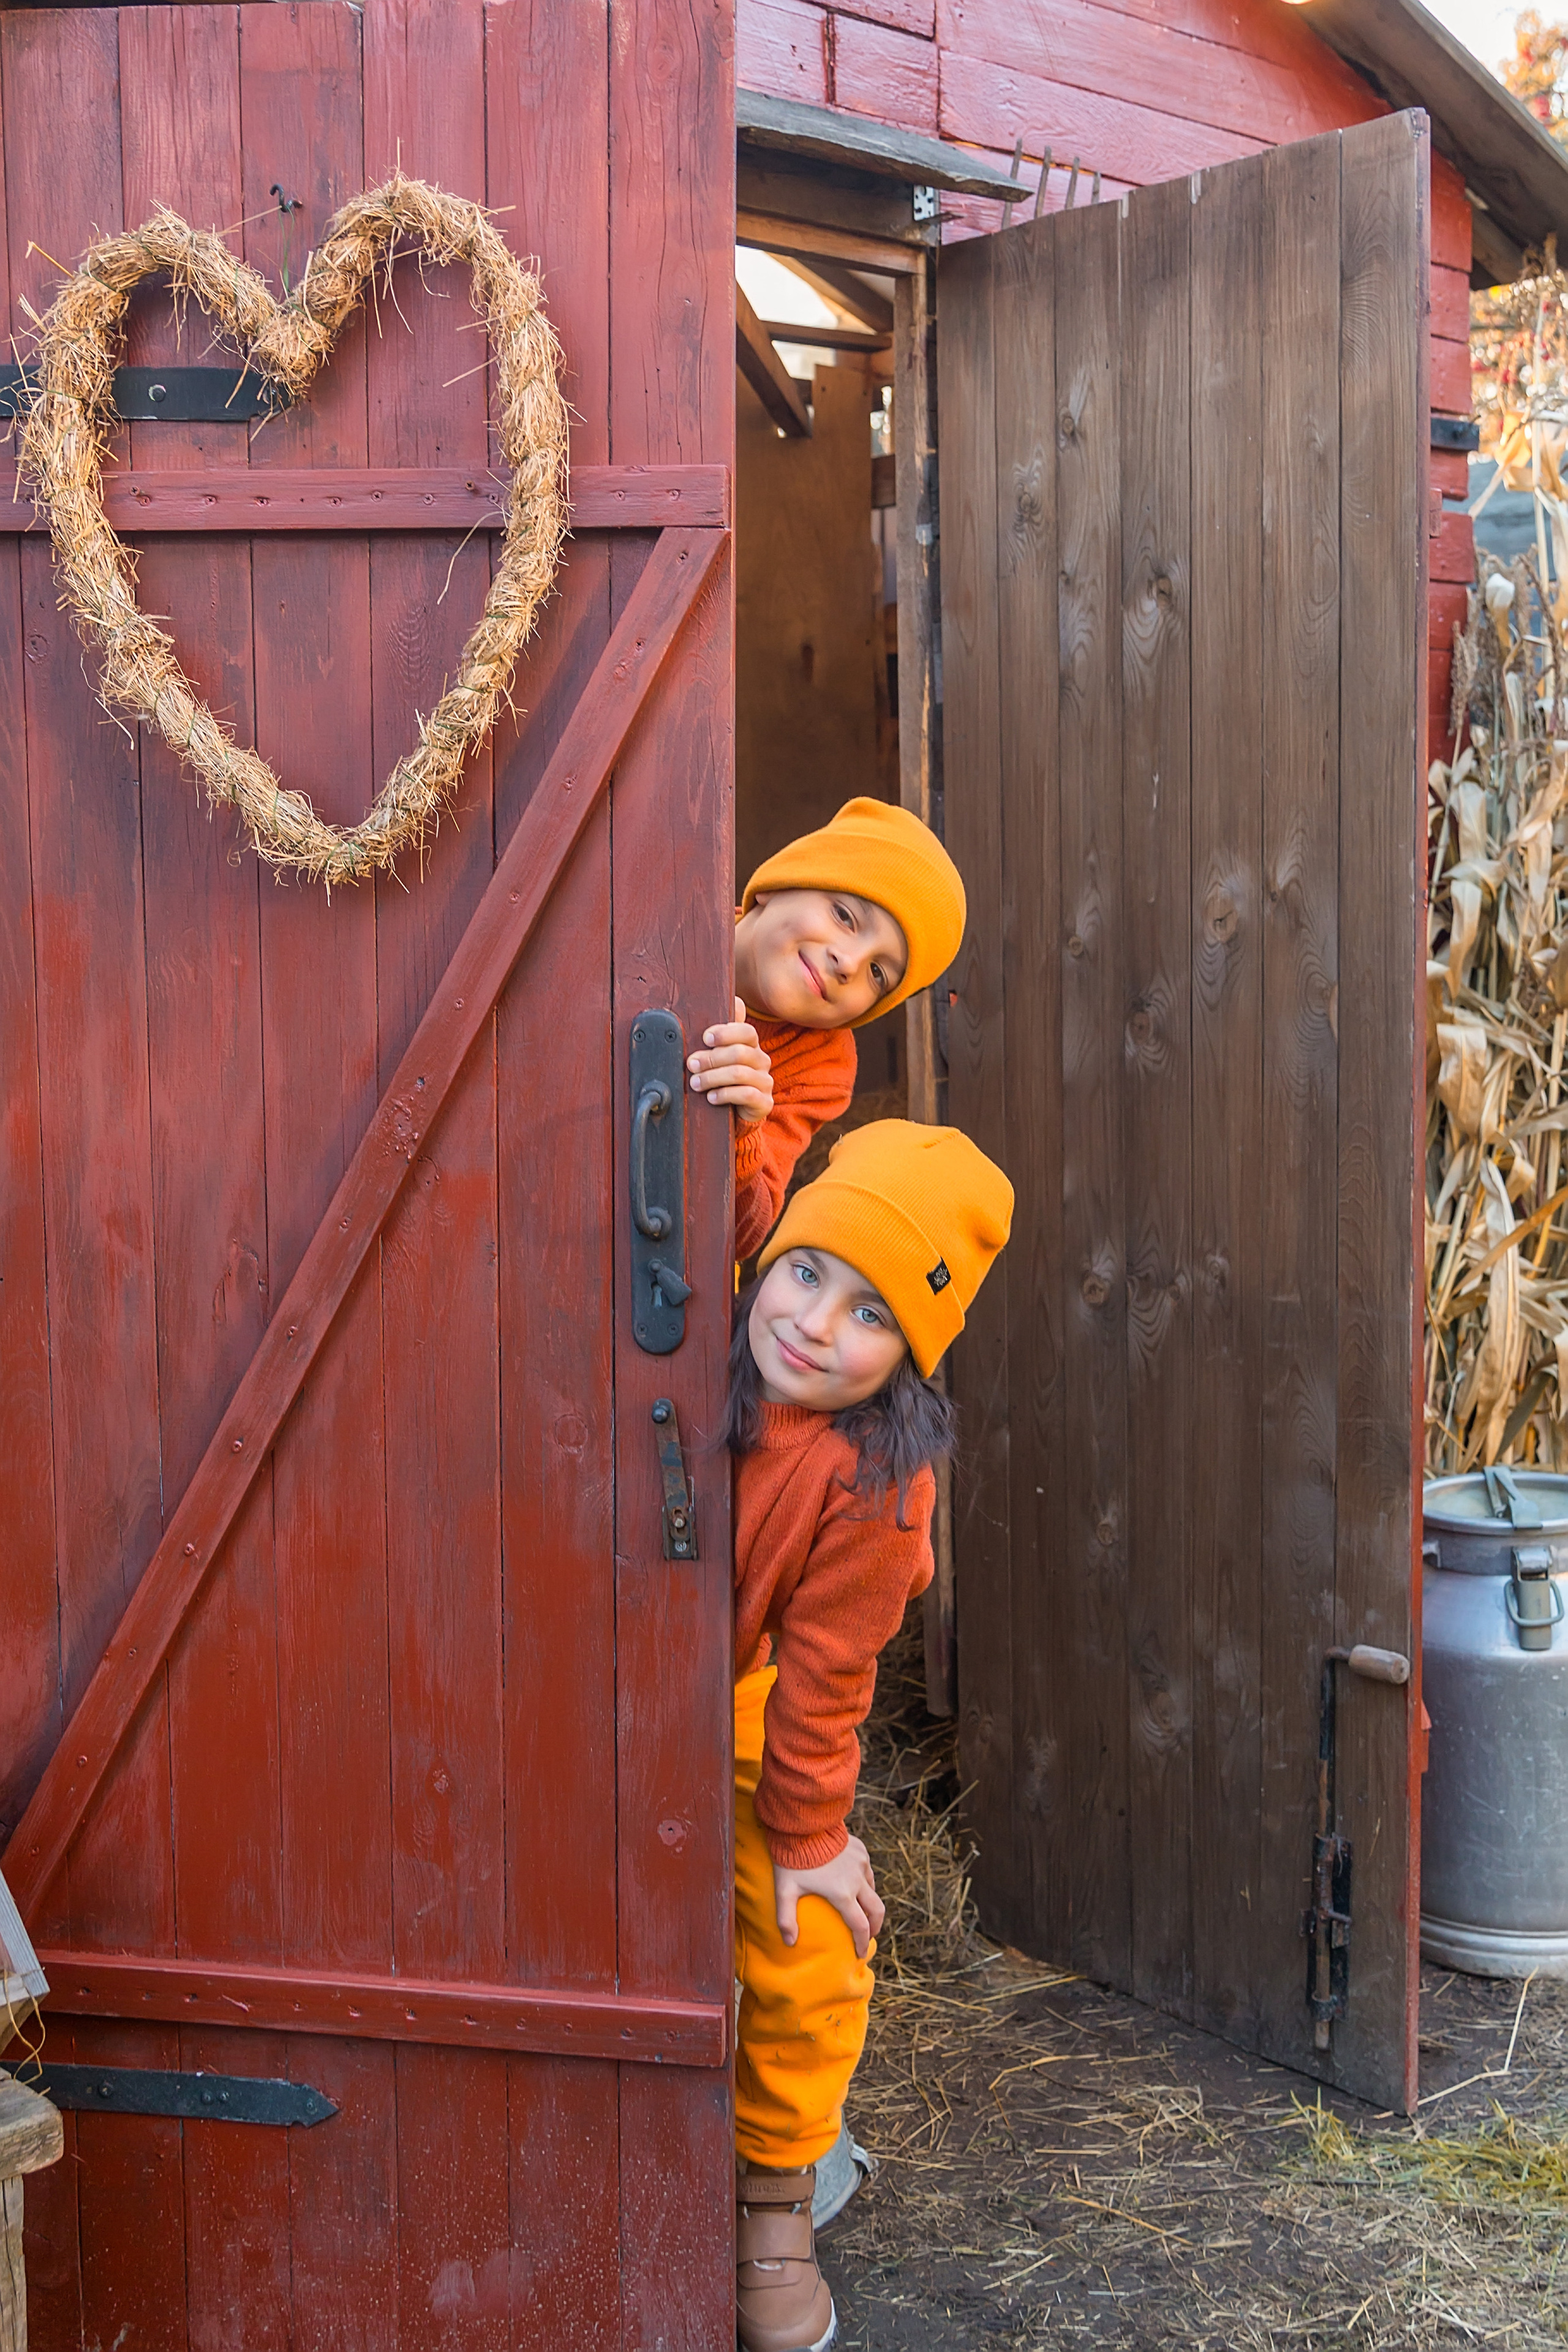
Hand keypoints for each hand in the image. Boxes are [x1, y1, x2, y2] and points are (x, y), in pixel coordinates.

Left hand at [688, 998, 773, 1123]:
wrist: (735, 1111)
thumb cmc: (723, 1079)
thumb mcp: (718, 1056)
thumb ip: (719, 1035)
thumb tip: (733, 1003)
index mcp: (751, 1046)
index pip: (747, 1032)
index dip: (726, 1033)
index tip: (705, 1038)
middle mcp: (761, 1061)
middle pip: (739, 1053)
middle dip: (711, 1058)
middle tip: (691, 1064)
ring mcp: (765, 1082)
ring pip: (739, 1073)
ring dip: (712, 1077)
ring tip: (695, 1083)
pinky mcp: (764, 1102)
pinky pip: (746, 1094)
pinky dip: (724, 1094)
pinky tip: (711, 1097)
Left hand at [773, 1835, 884, 1958]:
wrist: (803, 1823)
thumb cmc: (792, 1858)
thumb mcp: (785, 1890)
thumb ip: (786, 1918)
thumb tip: (789, 1943)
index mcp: (842, 1893)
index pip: (860, 1926)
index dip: (862, 1942)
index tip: (860, 1953)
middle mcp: (857, 1880)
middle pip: (877, 1910)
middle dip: (875, 1926)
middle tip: (868, 1934)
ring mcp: (861, 1863)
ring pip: (873, 1889)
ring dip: (869, 1903)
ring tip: (860, 1910)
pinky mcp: (860, 1850)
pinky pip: (867, 1870)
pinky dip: (864, 1882)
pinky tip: (853, 1882)